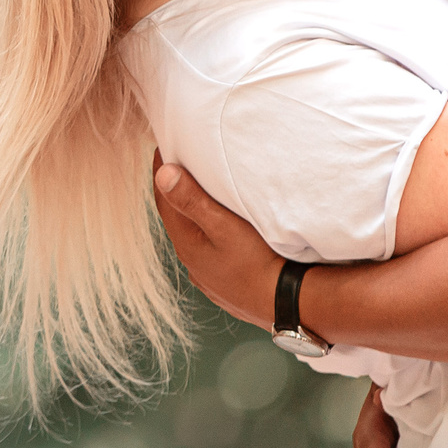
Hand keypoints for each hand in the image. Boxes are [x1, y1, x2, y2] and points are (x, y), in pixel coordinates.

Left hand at [153, 155, 282, 329]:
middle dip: (176, 188)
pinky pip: (207, 249)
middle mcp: (191, 259)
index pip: (164, 198)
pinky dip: (207, 230)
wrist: (286, 303)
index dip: (161, 170)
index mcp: (186, 242)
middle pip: (176, 215)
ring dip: (192, 211)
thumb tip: (163, 174)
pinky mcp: (223, 282)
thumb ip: (193, 200)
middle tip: (181, 160)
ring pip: (192, 233)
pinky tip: (220, 227)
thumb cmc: (257, 263)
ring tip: (201, 189)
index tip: (164, 144)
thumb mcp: (224, 226)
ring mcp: (207, 273)